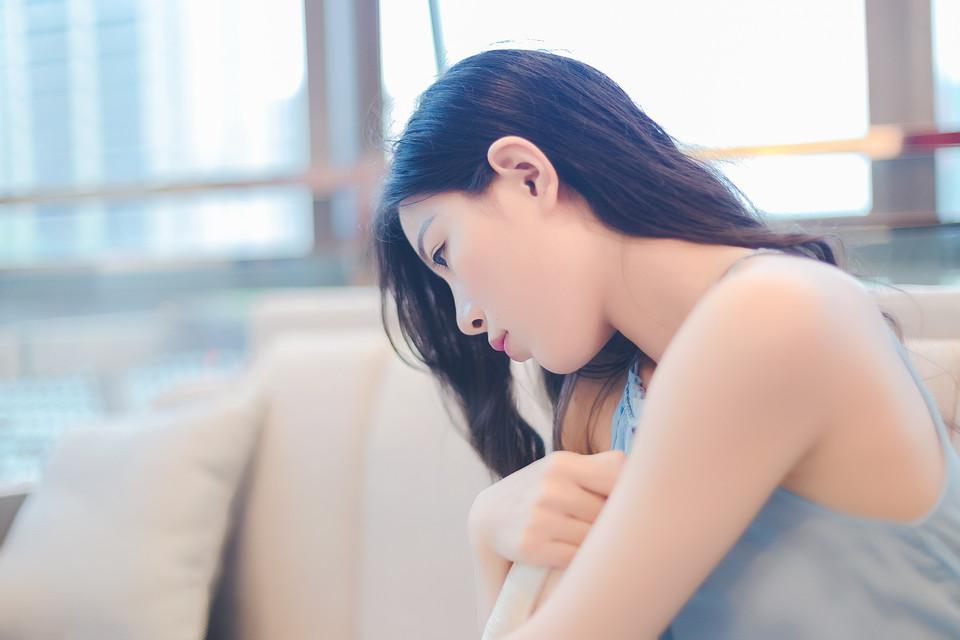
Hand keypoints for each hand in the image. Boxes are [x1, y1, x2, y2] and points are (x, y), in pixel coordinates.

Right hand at [468, 449, 627, 568]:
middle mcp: (550, 487)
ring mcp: (540, 517)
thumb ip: (600, 466)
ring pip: (594, 538)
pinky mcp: (531, 545)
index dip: (627, 492)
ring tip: (594, 545)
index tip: (623, 504)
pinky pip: (576, 558)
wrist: (488, 517)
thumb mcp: (561, 468)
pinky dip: (580, 561)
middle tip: (610, 531)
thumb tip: (644, 475)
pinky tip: (577, 558)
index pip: (618, 475)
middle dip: (612, 523)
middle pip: (609, 512)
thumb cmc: (539, 492)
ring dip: (597, 545)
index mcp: (562, 462)